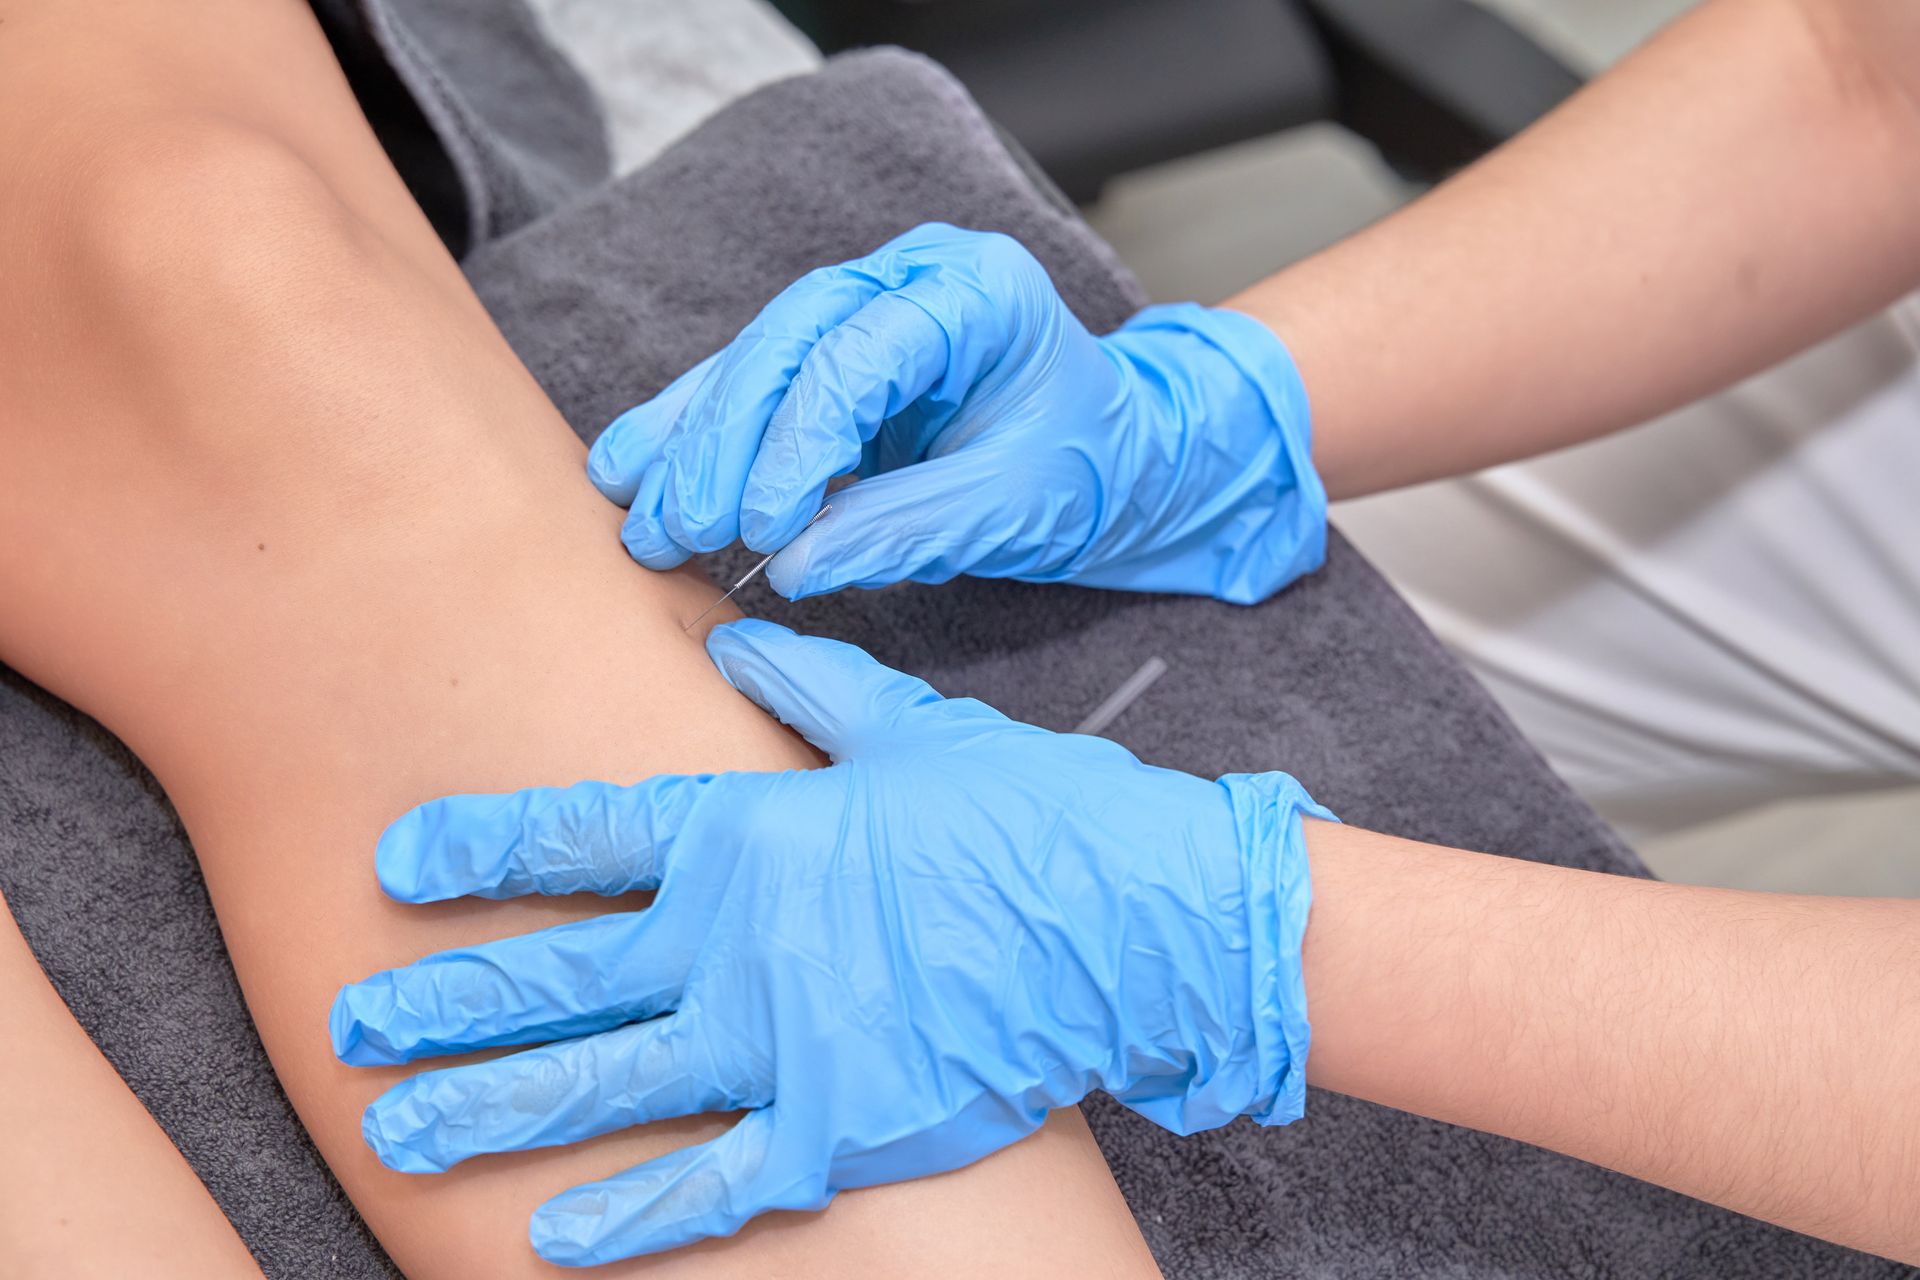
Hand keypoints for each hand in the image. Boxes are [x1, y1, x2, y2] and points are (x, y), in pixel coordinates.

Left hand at [330, 620, 1329, 1264]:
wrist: (1130, 919)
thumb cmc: (1024, 815)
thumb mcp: (911, 728)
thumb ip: (806, 690)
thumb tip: (728, 646)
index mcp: (748, 831)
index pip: (581, 834)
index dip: (480, 845)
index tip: (396, 860)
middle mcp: (735, 940)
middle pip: (557, 973)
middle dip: (444, 999)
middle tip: (355, 1024)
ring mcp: (775, 1042)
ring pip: (598, 1084)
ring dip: (489, 1109)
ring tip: (399, 1132)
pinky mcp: (831, 1127)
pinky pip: (705, 1182)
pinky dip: (624, 1216)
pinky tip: (545, 1238)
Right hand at [588, 223, 1325, 603]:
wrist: (1118, 457)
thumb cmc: (1086, 471)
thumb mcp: (1018, 509)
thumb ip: (909, 530)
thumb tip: (793, 566)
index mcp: (975, 293)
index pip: (861, 354)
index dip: (799, 442)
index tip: (763, 527)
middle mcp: (908, 279)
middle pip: (787, 344)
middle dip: (723, 443)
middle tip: (675, 530)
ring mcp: (864, 306)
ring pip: (753, 361)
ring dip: (690, 442)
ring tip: (637, 516)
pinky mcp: (831, 354)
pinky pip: (751, 387)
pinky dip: (693, 433)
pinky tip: (632, 473)